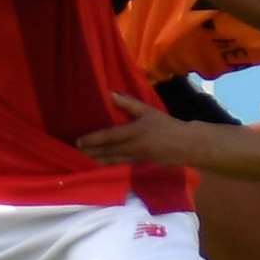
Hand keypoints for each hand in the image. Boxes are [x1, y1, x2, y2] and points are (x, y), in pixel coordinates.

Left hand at [78, 93, 200, 165]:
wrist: (185, 145)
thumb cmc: (167, 126)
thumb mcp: (148, 111)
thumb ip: (128, 104)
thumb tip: (110, 94)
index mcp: (134, 132)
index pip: (109, 136)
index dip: (93, 139)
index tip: (79, 141)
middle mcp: (133, 147)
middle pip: (107, 151)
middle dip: (90, 153)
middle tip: (74, 153)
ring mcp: (135, 158)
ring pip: (111, 161)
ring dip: (96, 161)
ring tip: (82, 161)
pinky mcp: (139, 165)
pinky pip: (119, 165)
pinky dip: (107, 166)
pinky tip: (99, 166)